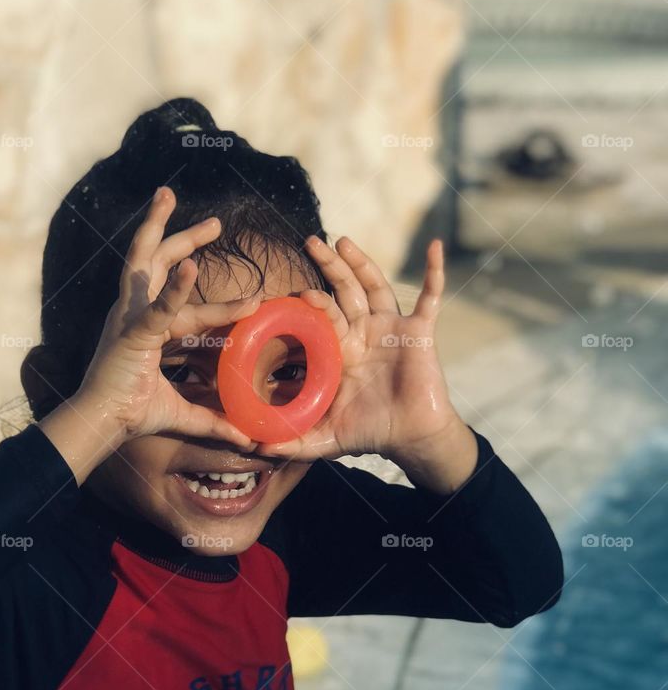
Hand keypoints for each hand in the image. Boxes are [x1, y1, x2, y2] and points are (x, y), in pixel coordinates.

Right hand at [73, 186, 259, 449]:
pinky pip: (158, 308)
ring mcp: (129, 317)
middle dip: (182, 236)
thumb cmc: (131, 416)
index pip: (180, 299)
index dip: (207, 289)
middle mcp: (133, 313)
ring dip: (158, 227)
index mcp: (145, 327)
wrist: (102, 425)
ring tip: (168, 194)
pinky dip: (175, 289)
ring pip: (144, 261)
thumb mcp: (183, 413)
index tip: (242, 289)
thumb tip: (249, 439)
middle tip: (217, 222)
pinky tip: (193, 266)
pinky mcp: (132, 333)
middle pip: (155, 261)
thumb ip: (215, 422)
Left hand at [256, 234, 464, 466]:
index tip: (292, 292)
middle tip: (310, 242)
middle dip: (329, 267)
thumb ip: (293, 442)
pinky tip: (434, 247)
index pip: (322, 317)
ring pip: (375, 286)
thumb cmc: (370, 433)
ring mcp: (391, 328)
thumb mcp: (326, 438)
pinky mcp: (420, 330)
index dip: (310, 303)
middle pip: (344, 291)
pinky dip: (434, 272)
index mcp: (341, 349)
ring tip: (343, 240)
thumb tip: (256, 449)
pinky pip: (431, 296)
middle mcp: (364, 332)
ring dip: (362, 262)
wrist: (411, 437)